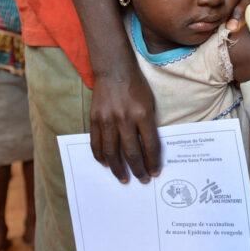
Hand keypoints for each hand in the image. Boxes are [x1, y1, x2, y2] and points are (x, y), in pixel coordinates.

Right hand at [89, 68, 160, 183]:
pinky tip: (106, 164)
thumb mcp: (149, 103)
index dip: (153, 162)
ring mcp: (108, 119)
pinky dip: (101, 156)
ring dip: (118, 169)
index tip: (155, 172)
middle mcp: (125, 118)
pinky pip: (96, 143)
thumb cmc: (136, 86)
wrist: (114, 70)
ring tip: (123, 178)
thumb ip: (148, 125)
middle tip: (142, 180)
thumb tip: (148, 150)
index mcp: (142, 114)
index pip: (150, 145)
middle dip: (138, 169)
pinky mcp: (95, 119)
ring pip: (112, 152)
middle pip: (131, 152)